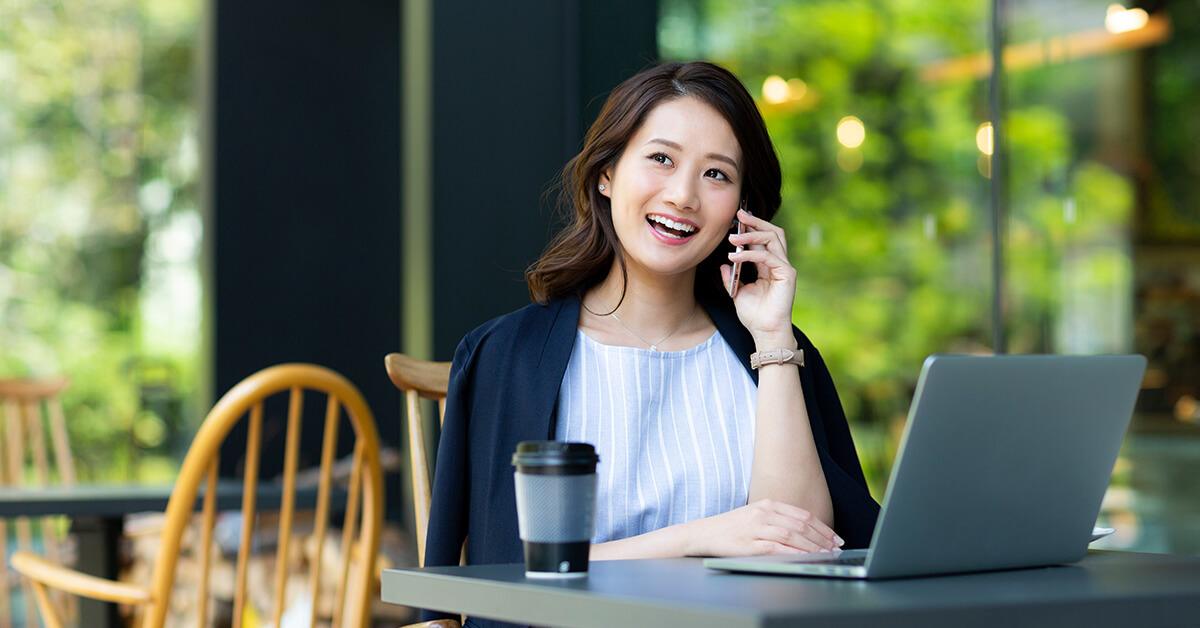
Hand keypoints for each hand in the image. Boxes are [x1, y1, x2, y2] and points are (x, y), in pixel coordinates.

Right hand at [680, 499, 843, 556]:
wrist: (703, 533)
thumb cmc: (731, 528)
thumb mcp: (755, 516)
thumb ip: (777, 521)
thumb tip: (804, 533)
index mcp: (767, 504)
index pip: (802, 515)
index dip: (822, 527)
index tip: (835, 537)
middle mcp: (764, 513)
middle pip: (801, 525)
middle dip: (822, 538)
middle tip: (835, 548)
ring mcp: (756, 527)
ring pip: (792, 536)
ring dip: (812, 546)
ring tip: (825, 554)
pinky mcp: (749, 543)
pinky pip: (777, 548)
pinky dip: (794, 553)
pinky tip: (805, 558)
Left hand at [720, 209, 797, 347]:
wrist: (765, 332)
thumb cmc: (754, 315)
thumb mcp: (737, 292)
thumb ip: (732, 276)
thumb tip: (724, 263)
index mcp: (769, 266)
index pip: (764, 238)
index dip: (752, 226)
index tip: (736, 218)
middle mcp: (779, 263)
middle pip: (773, 232)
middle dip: (756, 221)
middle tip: (739, 214)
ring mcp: (785, 268)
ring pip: (772, 238)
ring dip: (751, 234)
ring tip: (732, 237)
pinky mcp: (787, 274)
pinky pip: (767, 257)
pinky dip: (749, 254)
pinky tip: (734, 256)